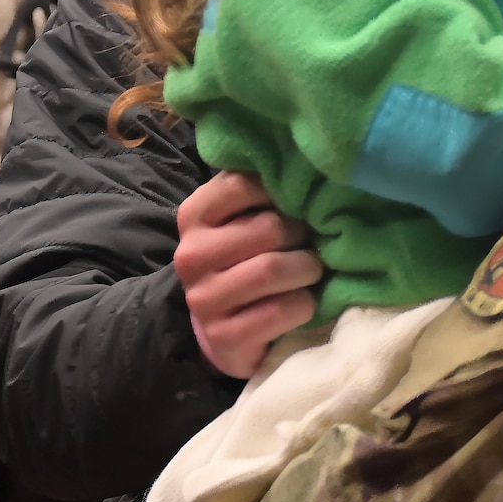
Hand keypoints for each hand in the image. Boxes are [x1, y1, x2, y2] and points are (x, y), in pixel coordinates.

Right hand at [174, 172, 321, 378]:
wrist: (222, 325)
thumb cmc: (242, 259)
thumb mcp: (241, 219)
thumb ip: (259, 190)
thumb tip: (301, 164)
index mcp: (194, 216)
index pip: (241, 184)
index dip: (280, 192)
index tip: (295, 203)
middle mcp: (191, 256)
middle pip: (268, 229)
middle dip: (301, 235)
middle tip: (310, 242)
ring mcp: (204, 299)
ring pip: (273, 270)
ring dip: (306, 269)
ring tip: (311, 270)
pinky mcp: (223, 337)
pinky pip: (280, 311)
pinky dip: (303, 305)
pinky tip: (303, 302)